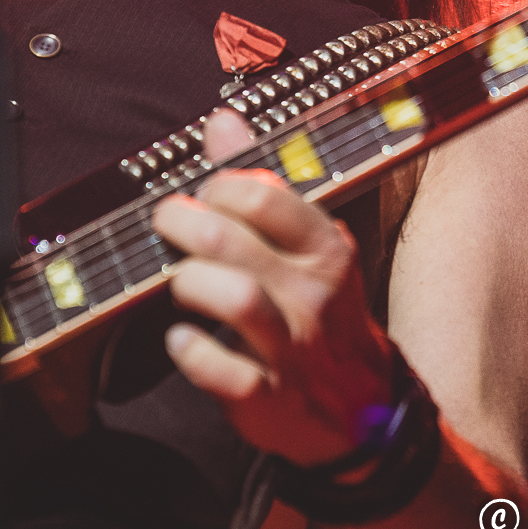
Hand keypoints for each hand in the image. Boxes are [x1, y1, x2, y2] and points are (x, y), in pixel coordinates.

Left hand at [153, 109, 393, 467]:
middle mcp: (313, 295)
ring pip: (237, 300)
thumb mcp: (304, 245)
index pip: (266, 196)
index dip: (217, 186)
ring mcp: (292, 349)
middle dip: (184, 225)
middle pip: (234, 243)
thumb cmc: (318, 310)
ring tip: (179, 282)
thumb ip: (259, 182)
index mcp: (324, 249)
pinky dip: (192, 352)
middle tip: (166, 224)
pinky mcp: (268, 398)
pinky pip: (224, 372)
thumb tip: (221, 121)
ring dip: (191, 283)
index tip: (200, 194)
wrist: (361, 407)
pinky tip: (182, 339)